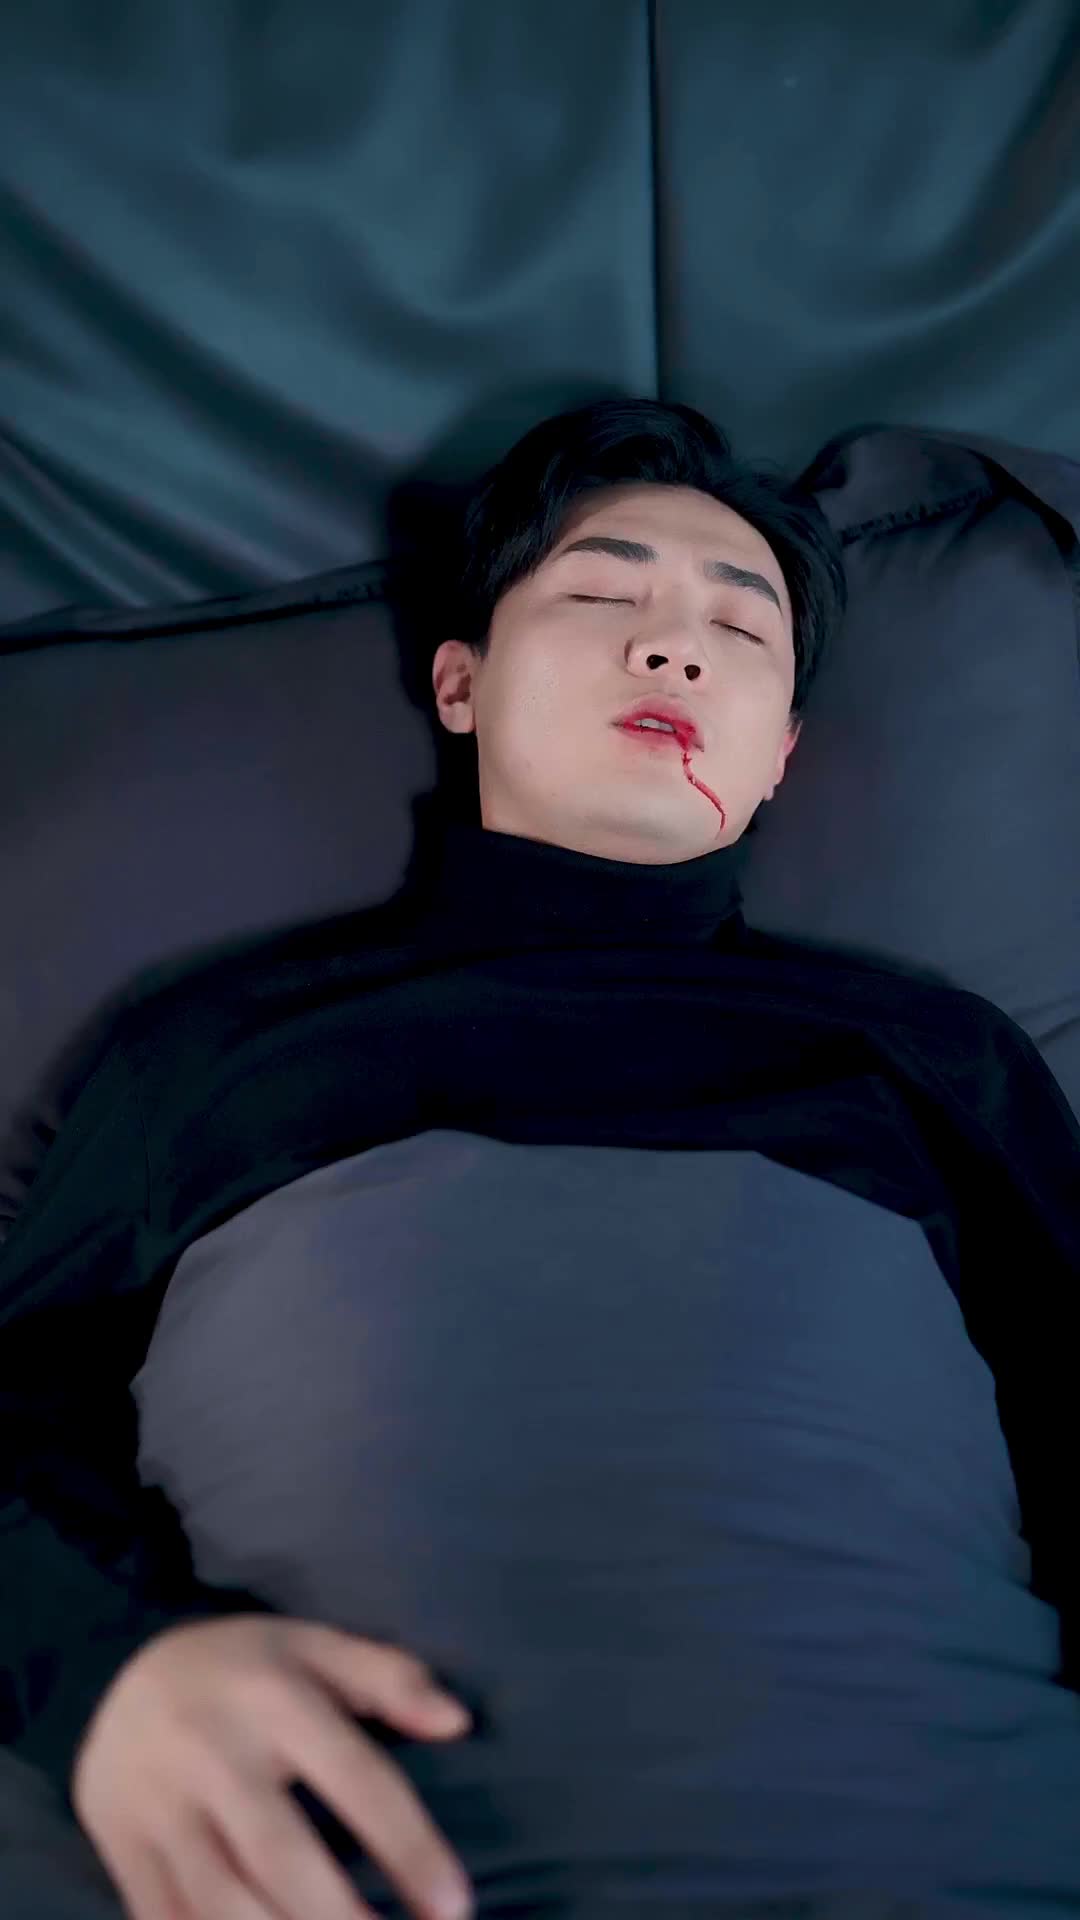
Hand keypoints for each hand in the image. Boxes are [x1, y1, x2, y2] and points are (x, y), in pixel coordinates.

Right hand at [71, 1613, 474, 1919]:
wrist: (116, 1674)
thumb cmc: (246, 1670)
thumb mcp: (316, 1646)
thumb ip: (390, 1678)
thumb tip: (457, 1723)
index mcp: (275, 1697)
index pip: (354, 1776)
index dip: (408, 1845)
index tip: (454, 1906)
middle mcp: (213, 1751)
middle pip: (281, 1855)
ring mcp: (160, 1804)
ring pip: (220, 1900)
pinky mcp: (123, 1847)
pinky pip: (165, 1918)